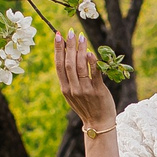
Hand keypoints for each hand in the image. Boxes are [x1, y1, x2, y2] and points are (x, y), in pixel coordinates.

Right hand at [53, 31, 120, 156]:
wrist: (98, 124)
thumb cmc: (86, 106)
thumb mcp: (73, 94)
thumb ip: (70, 78)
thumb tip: (69, 55)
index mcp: (65, 88)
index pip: (58, 66)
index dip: (58, 50)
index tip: (58, 35)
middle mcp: (73, 89)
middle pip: (69, 63)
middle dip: (69, 46)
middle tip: (70, 32)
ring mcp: (85, 90)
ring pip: (81, 67)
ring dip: (81, 50)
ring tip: (81, 37)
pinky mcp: (98, 91)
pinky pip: (95, 74)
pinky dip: (93, 63)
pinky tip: (91, 52)